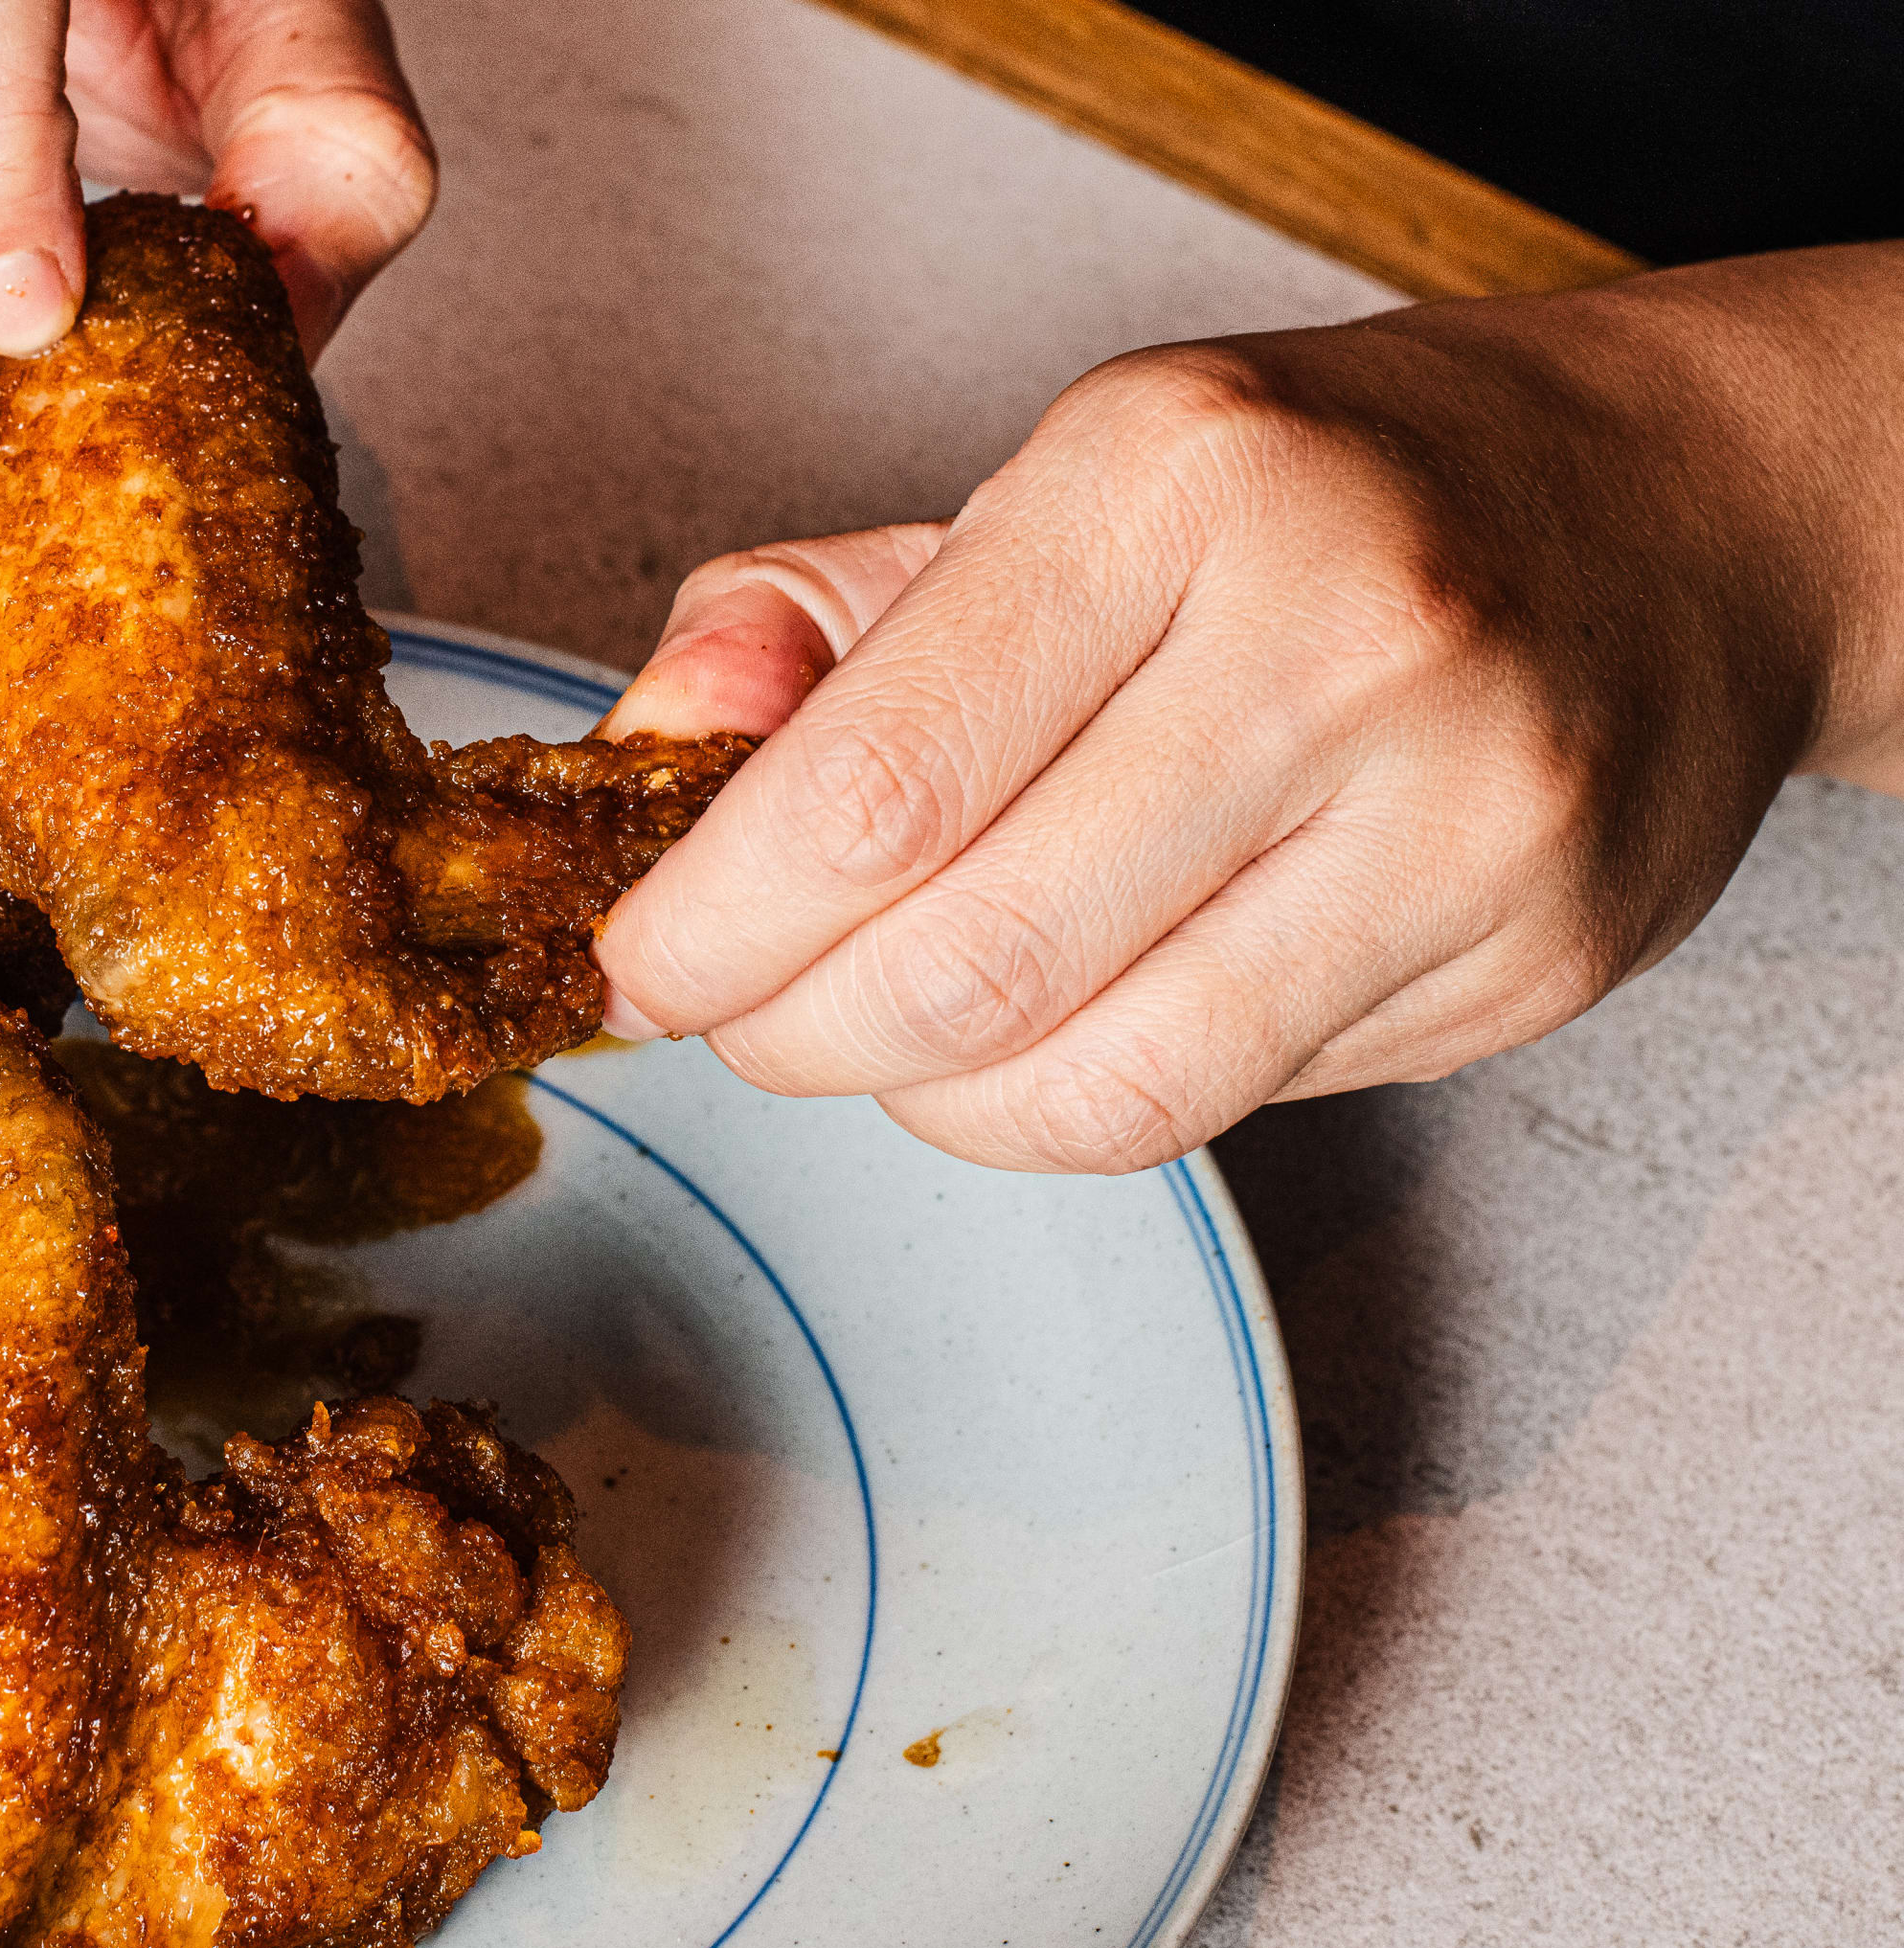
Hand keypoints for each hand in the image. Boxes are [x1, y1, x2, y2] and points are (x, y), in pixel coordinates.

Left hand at [594, 245, 1903, 1174]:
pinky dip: (1080, 1099)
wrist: (1670, 514)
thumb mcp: (1041, 487)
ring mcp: (1457, 813)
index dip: (713, 924)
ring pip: (1095, 1084)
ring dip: (926, 1102)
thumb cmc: (1311, 499)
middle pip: (964, 966)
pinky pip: (1226, 1105)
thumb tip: (646, 748)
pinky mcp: (1525, 956)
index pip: (873, 786)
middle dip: (792, 1035)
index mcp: (1172, 478)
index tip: (641, 960)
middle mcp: (1337, 634)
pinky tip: (1061, 1022)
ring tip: (889, 1034)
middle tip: (745, 1018)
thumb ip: (809, 621)